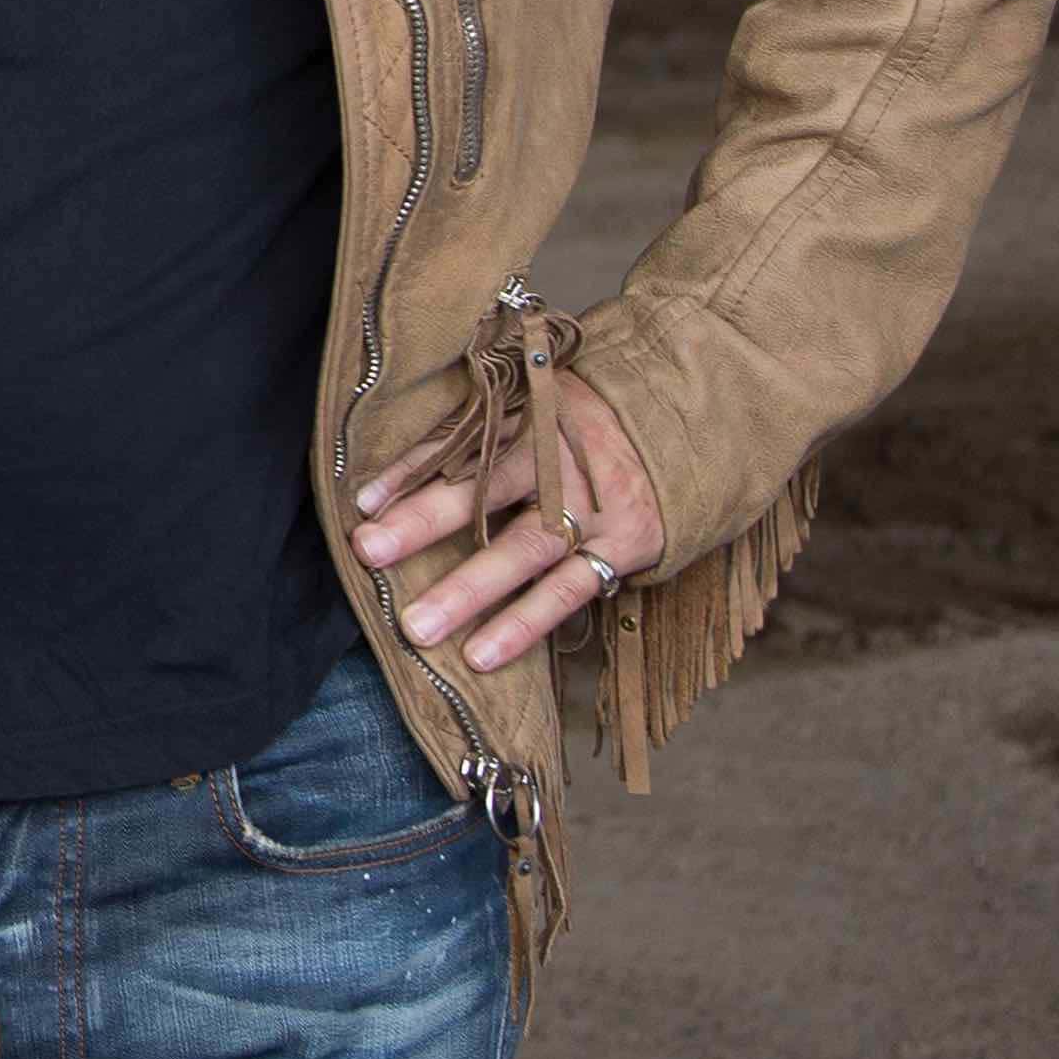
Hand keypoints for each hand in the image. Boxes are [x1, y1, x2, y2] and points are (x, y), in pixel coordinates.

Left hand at [353, 371, 665, 674]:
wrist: (697, 424)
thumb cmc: (595, 421)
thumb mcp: (544, 405)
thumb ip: (486, 433)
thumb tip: (401, 477)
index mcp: (534, 413)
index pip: (463, 441)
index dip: (410, 470)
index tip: (361, 501)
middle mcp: (562, 457)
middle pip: (485, 488)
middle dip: (424, 521)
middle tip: (367, 551)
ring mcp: (596, 506)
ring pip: (525, 549)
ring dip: (469, 590)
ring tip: (417, 627)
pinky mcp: (626, 545)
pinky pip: (568, 591)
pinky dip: (523, 623)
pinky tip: (482, 653)